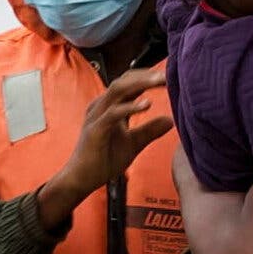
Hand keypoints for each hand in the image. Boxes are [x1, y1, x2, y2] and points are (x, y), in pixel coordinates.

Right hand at [40, 68, 172, 226]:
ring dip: (140, 84)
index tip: (169, 77)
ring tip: (159, 81)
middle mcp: (101, 106)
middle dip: (146, 75)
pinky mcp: (95, 129)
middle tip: (167, 74)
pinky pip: (114, 113)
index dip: (148, 77)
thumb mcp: (133, 143)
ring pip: (118, 91)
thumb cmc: (103, 159)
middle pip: (124, 81)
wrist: (81, 179)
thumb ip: (150, 131)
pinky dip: (130, 106)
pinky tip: (147, 105)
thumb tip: (171, 121)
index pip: (128, 83)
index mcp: (109, 106)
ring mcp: (97, 116)